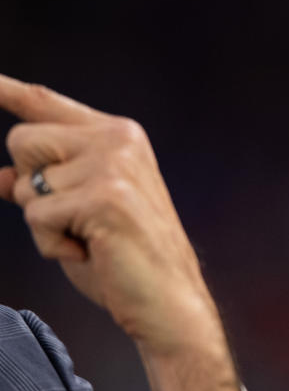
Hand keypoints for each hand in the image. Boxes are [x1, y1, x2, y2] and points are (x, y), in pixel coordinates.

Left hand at [0, 72, 238, 390]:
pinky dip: (53, 244)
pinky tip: (90, 251)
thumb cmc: (125, 261)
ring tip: (88, 239)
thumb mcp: (78, 215)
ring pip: (27, 184)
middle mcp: (118, 140)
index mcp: (118, 136)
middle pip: (23, 141)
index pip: (45, 102)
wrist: (169, 302)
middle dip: (32, 187)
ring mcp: (114, 166)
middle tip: (77, 220)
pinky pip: (37, 215)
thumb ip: (44, 186)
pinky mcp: (104, 196)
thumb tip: (0, 178)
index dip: (5, 88)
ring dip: (43, 223)